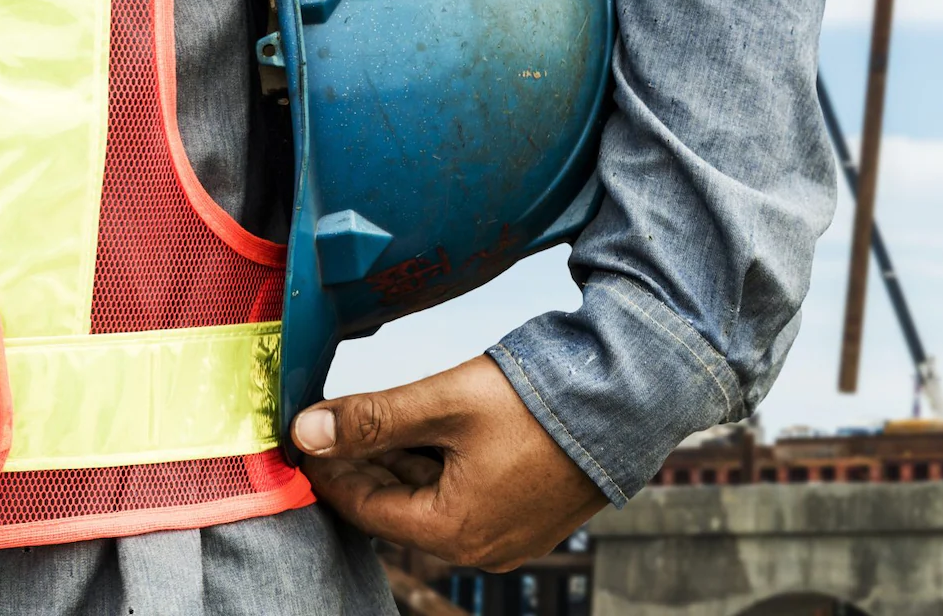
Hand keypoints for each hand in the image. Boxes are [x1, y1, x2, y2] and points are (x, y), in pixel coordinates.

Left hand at [293, 355, 607, 570]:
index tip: (305, 437)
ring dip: (411, 462)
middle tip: (340, 423)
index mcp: (456, 532)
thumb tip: (304, 433)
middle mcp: (486, 548)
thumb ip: (374, 418)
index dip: (331, 470)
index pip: (367, 506)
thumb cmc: (547, 400)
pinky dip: (450, 467)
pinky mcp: (542, 513)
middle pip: (404, 506)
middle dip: (371, 463)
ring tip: (387, 419)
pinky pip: (477, 496)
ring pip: (441, 500)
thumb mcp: (448, 402)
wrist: (639, 394)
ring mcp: (519, 535)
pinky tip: (439, 430)